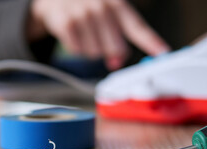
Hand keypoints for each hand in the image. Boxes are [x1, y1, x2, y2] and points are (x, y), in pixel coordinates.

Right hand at [29, 0, 169, 69]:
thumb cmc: (84, 6)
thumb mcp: (104, 12)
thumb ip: (115, 36)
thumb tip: (116, 62)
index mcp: (116, 2)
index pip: (137, 27)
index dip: (151, 42)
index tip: (163, 53)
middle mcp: (101, 7)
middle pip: (115, 48)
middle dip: (111, 53)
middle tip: (104, 47)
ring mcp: (83, 15)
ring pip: (95, 53)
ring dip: (91, 51)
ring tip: (85, 35)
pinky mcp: (67, 24)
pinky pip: (77, 51)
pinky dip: (76, 49)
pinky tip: (74, 36)